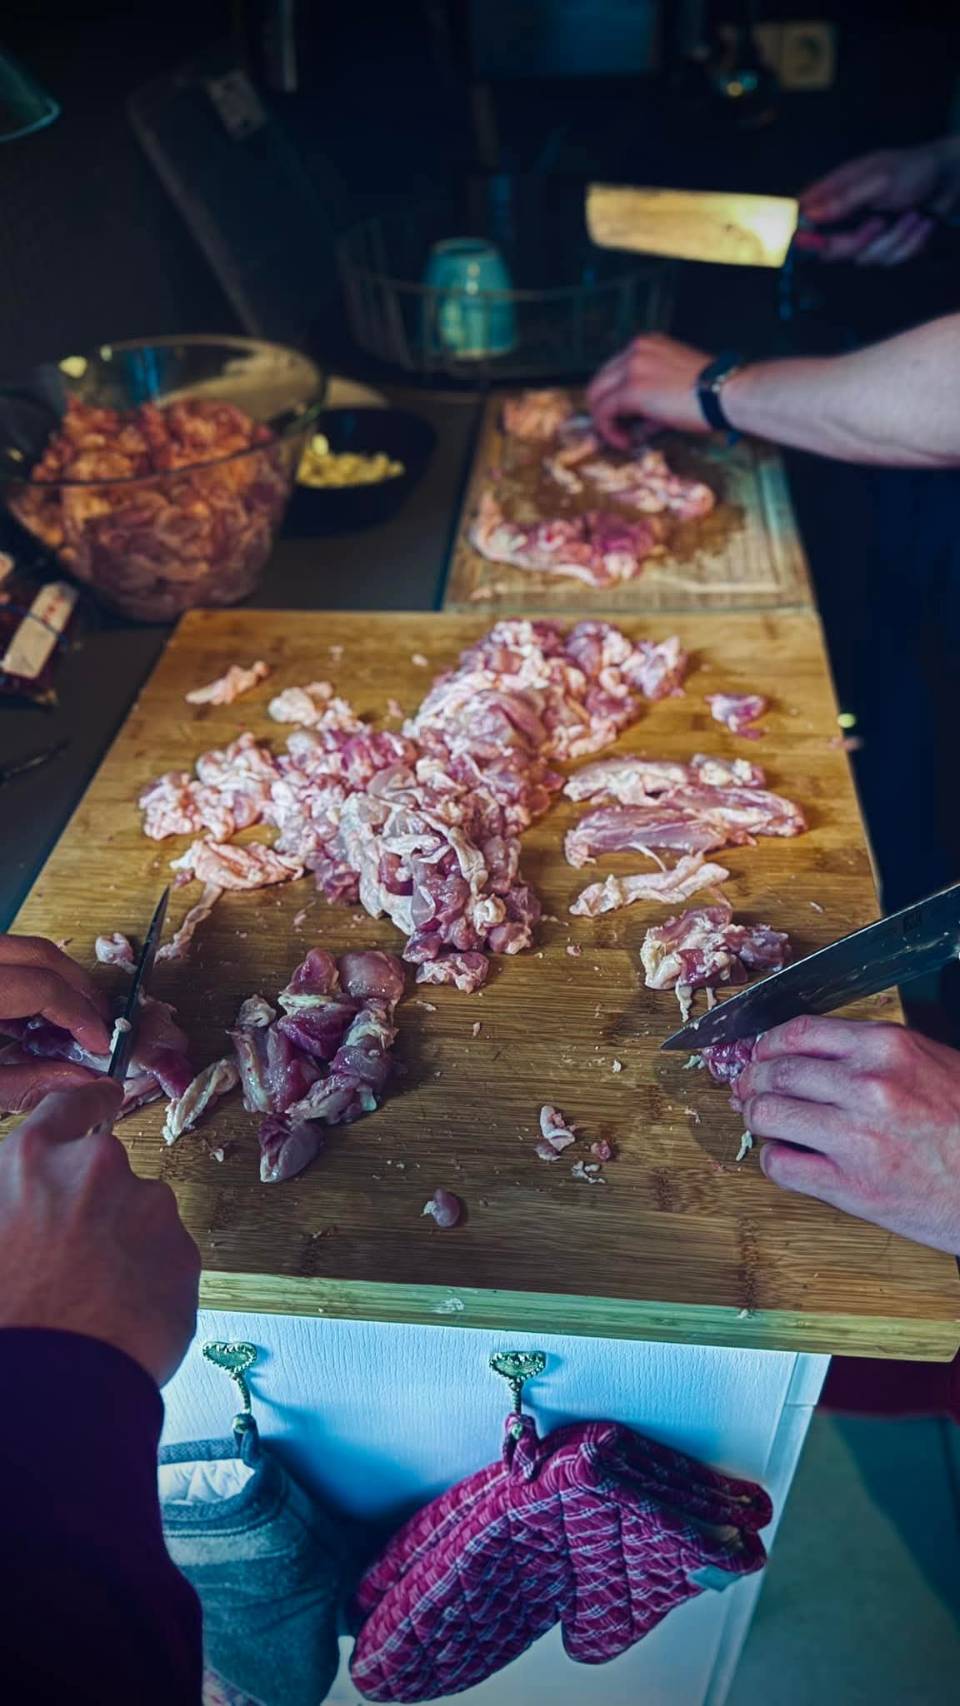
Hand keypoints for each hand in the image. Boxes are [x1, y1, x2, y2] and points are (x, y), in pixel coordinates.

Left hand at [0, 935, 112, 1111]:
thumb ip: (25, 1084)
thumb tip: (79, 1080)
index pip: (45, 988)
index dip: (81, 1015)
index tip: (100, 1041)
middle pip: (43, 955)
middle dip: (80, 986)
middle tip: (101, 1020)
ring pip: (25, 950)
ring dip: (56, 978)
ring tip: (72, 1016)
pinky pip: (7, 958)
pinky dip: (27, 978)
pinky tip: (31, 1012)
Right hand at [0, 1079, 199, 1383]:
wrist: (47, 1389)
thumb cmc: (7, 1319)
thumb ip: (14, 1199)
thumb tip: (27, 1207)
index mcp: (32, 1159)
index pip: (70, 1103)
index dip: (88, 1102)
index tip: (103, 1099)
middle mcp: (97, 1169)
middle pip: (106, 1171)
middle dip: (95, 1204)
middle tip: (69, 1257)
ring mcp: (149, 1210)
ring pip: (141, 1217)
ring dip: (124, 1244)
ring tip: (89, 1298)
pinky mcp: (184, 1256)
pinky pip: (165, 1260)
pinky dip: (148, 1282)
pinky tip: (117, 1317)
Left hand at [587, 334, 711, 447]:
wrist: (727, 393)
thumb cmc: (711, 392)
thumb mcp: (675, 384)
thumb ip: (650, 395)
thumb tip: (633, 425)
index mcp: (648, 344)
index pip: (614, 369)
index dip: (613, 397)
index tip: (622, 417)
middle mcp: (636, 349)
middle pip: (599, 381)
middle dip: (603, 409)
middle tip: (615, 430)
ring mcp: (632, 367)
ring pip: (597, 396)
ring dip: (604, 421)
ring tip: (621, 438)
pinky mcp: (632, 389)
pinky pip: (604, 412)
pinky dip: (609, 430)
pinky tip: (624, 442)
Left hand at [737, 1016, 959, 1253]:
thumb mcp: (932, 1063)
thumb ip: (874, 1054)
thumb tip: (812, 1053)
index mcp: (888, 1047)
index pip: (798, 1032)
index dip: (767, 1044)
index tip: (760, 1054)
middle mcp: (867, 1085)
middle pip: (776, 1071)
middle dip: (754, 1081)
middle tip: (749, 1090)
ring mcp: (855, 1137)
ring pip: (768, 1114)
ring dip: (759, 1118)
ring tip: (767, 1123)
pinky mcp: (851, 1187)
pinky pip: (781, 1166)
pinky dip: (775, 1160)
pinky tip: (788, 1158)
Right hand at [797, 140, 959, 265]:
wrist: (950, 178)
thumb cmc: (914, 169)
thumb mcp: (879, 180)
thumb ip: (844, 199)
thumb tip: (809, 214)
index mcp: (837, 191)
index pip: (803, 218)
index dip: (801, 236)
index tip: (808, 245)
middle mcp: (847, 215)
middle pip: (831, 250)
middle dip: (859, 242)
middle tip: (879, 223)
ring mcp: (867, 233)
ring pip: (865, 258)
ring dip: (895, 238)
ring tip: (912, 214)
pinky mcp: (886, 245)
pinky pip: (890, 259)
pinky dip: (911, 243)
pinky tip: (922, 223)